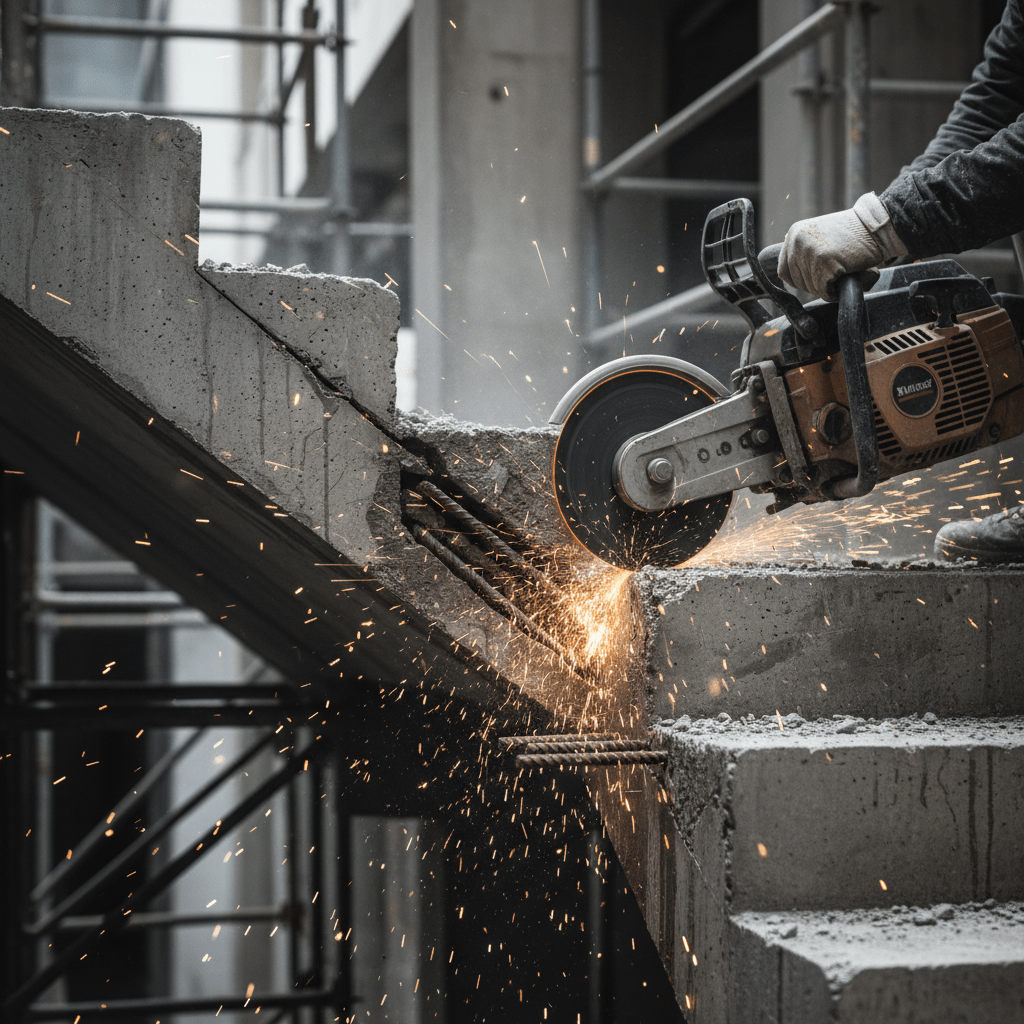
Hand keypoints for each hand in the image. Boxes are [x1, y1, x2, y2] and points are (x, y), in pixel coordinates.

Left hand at [778, 193, 907, 300]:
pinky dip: (833, 293)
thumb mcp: (819, 235)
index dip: (798, 281)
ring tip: (840, 278)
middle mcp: (797, 242)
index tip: (813, 281)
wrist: (876, 227)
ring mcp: (809, 252)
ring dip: (825, 289)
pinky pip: (823, 290)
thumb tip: (789, 271)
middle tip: (831, 279)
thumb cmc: (852, 235)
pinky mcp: (824, 263)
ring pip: (810, 287)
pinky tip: (842, 283)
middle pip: (796, 281)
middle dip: (813, 285)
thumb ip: (803, 249)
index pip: (784, 269)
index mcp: (794, 234)